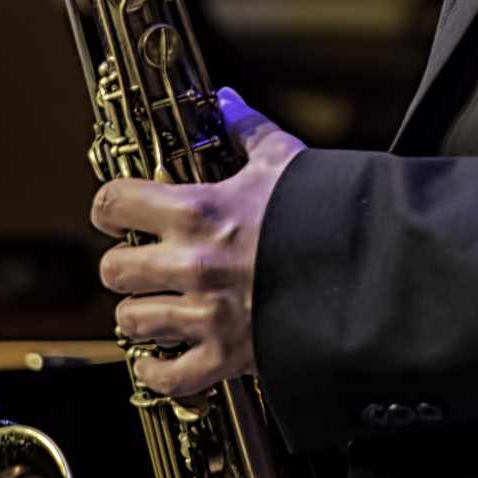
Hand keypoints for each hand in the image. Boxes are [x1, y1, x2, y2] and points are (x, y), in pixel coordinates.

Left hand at [94, 89, 306, 399]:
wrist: (370, 271)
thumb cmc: (325, 213)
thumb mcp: (285, 159)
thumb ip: (248, 128)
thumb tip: (227, 101)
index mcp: (197, 211)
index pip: (113, 203)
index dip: (108, 208)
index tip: (114, 215)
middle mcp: (192, 263)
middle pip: (113, 269)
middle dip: (122, 266)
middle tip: (139, 264)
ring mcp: (207, 313)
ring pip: (131, 321)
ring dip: (138, 314)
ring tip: (153, 307)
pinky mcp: (228, 355)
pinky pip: (169, 376)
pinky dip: (157, 371)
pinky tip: (157, 359)